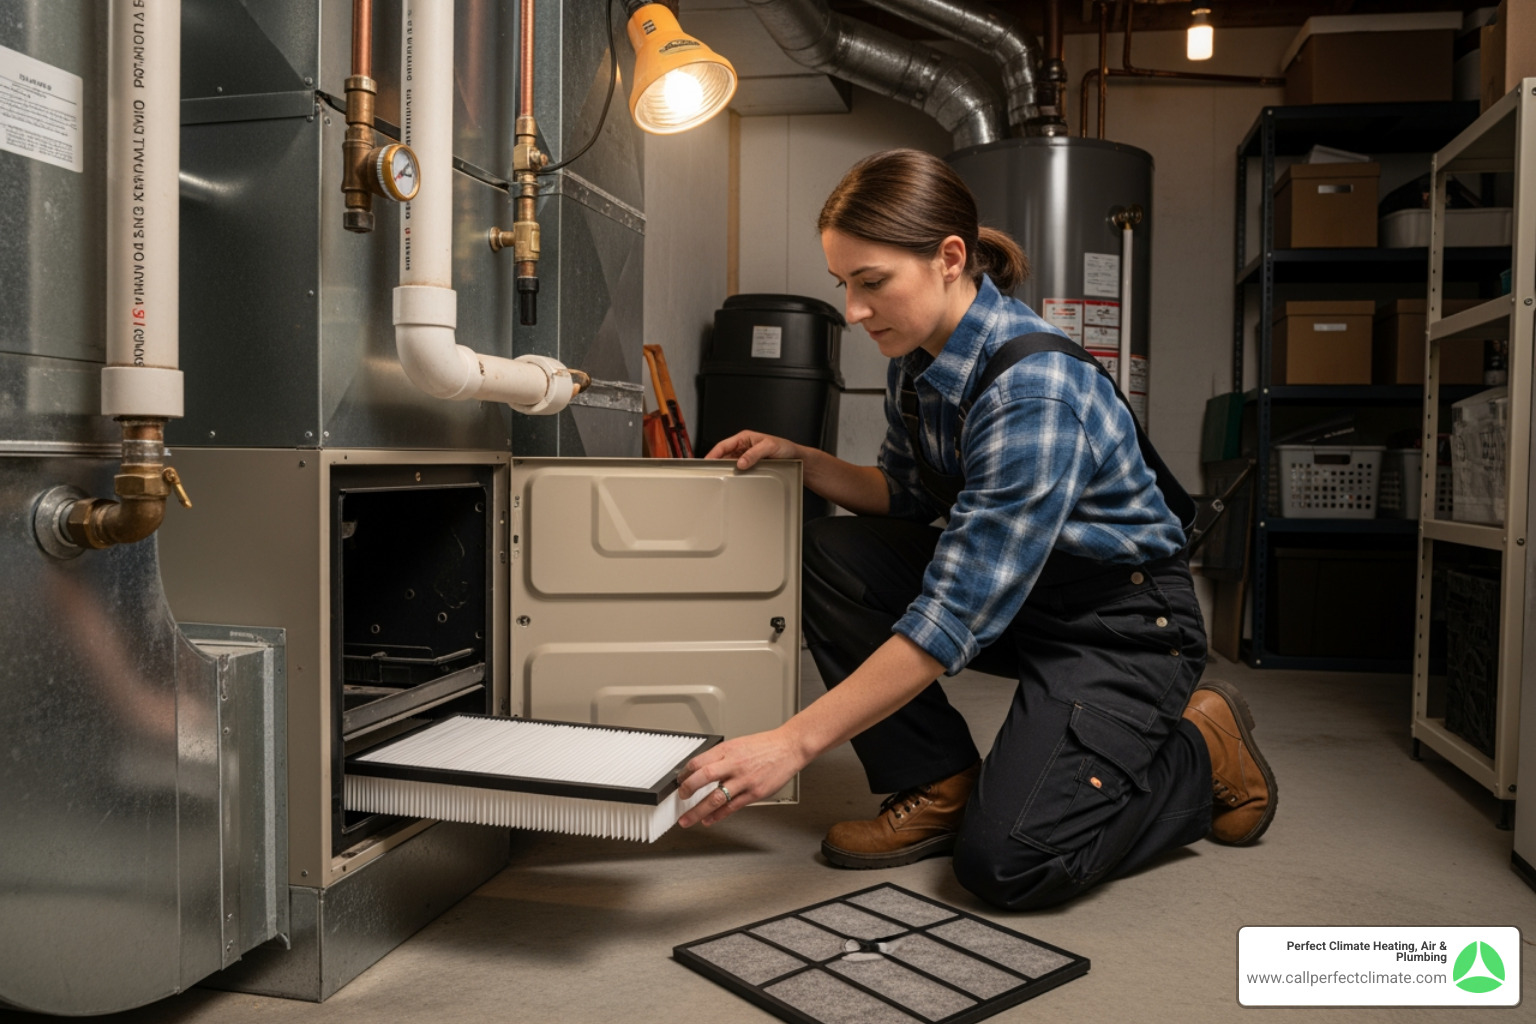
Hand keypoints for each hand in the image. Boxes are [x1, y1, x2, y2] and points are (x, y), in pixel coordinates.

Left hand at [676, 728, 807, 827]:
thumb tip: (702, 769)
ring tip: (687, 820)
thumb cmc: (765, 746)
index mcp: (727, 750)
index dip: (685, 774)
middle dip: (687, 790)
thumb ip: (720, 757)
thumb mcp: (738, 744)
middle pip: (702, 777)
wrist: (789, 747)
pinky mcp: (755, 793)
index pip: (698, 762)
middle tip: (681, 798)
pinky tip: (710, 820)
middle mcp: (734, 764)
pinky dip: (718, 816)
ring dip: (698, 811)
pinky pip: (732, 807)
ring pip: (716, 798)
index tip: (681, 781)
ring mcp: (744, 780)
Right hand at [703, 430, 804, 471]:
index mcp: (744, 438)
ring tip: (719, 477)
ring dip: (725, 470)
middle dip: (716, 463)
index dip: (713, 453)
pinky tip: (732, 480)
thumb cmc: (784, 448)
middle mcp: (743, 446)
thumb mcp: (769, 447)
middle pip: (724, 455)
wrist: (795, 457)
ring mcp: (745, 456)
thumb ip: (754, 454)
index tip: (706, 462)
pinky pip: (737, 470)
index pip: (723, 445)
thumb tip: (740, 462)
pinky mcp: (749, 465)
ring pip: (729, 463)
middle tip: (710, 472)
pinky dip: (733, 474)